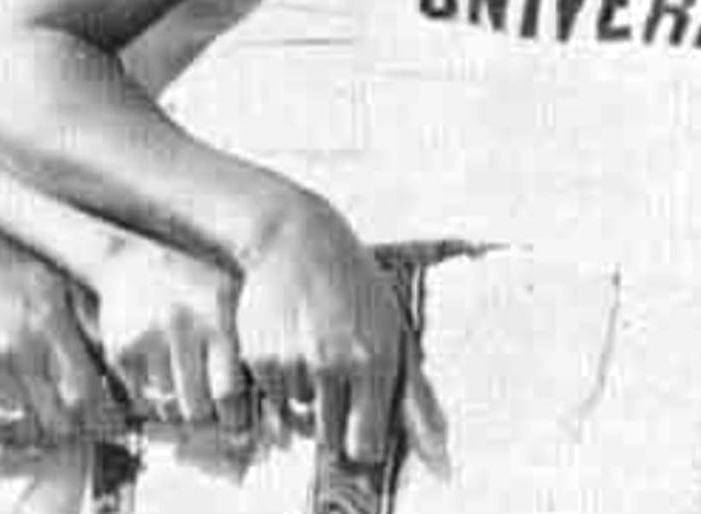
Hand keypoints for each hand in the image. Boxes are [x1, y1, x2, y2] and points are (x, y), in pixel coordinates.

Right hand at [0, 224, 114, 448]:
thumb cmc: (13, 270)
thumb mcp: (62, 284)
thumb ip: (92, 325)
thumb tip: (121, 368)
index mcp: (48, 317)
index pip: (85, 394)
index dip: (101, 413)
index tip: (106, 412)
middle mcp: (16, 345)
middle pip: (58, 422)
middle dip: (76, 426)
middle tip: (80, 417)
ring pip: (27, 432)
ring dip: (44, 431)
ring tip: (50, 411)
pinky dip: (12, 429)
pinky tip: (20, 408)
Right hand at [92, 238, 246, 432]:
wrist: (129, 256)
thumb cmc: (191, 280)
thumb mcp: (228, 292)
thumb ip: (247, 336)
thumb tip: (268, 397)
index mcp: (217, 316)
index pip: (229, 393)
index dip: (233, 414)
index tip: (232, 414)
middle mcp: (181, 327)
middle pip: (196, 409)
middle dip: (202, 413)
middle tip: (204, 405)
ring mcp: (146, 338)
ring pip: (166, 403)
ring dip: (173, 399)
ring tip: (176, 372)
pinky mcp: (119, 348)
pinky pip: (138, 392)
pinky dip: (145, 387)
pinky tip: (152, 361)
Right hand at [236, 196, 447, 473]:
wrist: (293, 239)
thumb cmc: (355, 286)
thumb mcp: (395, 331)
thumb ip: (416, 399)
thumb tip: (440, 461)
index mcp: (374, 359)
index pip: (367, 446)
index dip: (366, 444)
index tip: (364, 430)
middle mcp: (332, 363)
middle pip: (331, 439)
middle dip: (336, 421)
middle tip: (338, 380)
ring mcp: (293, 360)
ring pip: (300, 416)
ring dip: (308, 396)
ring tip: (315, 349)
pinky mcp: (260, 356)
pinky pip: (274, 396)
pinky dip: (282, 381)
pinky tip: (291, 342)